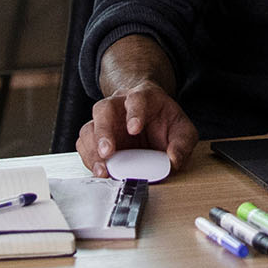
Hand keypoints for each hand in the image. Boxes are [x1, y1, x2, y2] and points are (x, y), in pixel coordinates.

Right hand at [78, 79, 198, 178]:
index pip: (137, 99)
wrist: (151, 116)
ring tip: (102, 169)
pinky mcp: (97, 137)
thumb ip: (183, 143)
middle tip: (107, 152)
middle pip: (104, 109)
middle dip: (103, 131)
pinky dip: (89, 159)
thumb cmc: (165, 121)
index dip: (134, 113)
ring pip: (89, 128)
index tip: (134, 129)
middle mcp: (119, 105)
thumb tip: (173, 160)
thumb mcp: (183, 130)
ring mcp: (105, 120)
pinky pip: (85, 145)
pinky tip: (99, 170)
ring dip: (92, 150)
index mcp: (143, 97)